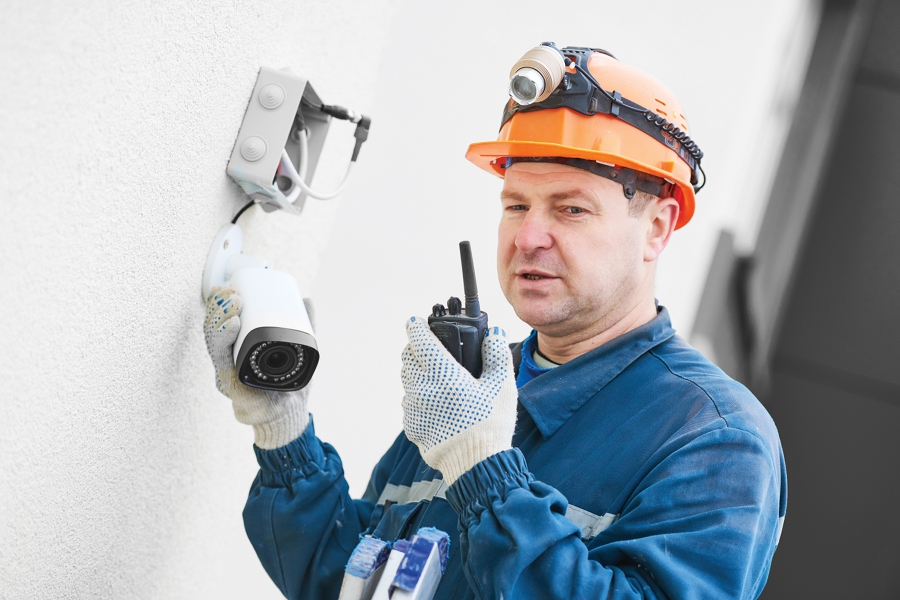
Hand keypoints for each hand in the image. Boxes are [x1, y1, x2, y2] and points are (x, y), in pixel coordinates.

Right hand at [204, 286, 310, 448]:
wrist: (289, 416)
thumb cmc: (290, 386)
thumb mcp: (299, 350)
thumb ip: (304, 325)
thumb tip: (306, 299)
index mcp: (240, 347)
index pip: (224, 320)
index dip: (223, 303)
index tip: (233, 287)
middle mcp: (228, 357)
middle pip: (215, 326)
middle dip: (220, 305)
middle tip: (234, 292)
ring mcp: (226, 370)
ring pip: (214, 339)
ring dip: (220, 316)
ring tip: (235, 302)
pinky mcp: (230, 382)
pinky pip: (221, 358)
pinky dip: (224, 338)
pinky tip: (233, 324)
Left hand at [401, 317, 517, 484]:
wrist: (476, 465)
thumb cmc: (490, 424)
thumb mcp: (501, 385)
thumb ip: (495, 354)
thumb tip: (493, 333)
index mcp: (441, 372)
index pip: (417, 338)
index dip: (416, 326)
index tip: (417, 322)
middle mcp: (421, 387)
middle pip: (406, 357)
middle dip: (416, 349)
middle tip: (432, 350)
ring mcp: (413, 408)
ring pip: (407, 381)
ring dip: (417, 374)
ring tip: (438, 380)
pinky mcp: (411, 426)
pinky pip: (409, 404)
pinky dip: (419, 398)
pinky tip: (438, 405)